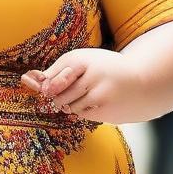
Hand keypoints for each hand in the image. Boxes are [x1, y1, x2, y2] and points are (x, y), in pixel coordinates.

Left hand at [20, 47, 141, 123]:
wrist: (144, 83)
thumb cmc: (105, 70)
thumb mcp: (84, 61)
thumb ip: (57, 70)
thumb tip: (28, 79)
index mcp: (84, 59)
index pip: (54, 76)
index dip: (45, 84)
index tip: (34, 82)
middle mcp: (92, 75)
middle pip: (58, 94)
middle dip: (56, 95)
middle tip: (65, 90)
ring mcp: (99, 94)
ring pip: (68, 106)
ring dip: (70, 104)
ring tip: (86, 94)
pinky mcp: (105, 110)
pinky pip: (80, 114)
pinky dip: (81, 110)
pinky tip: (94, 102)